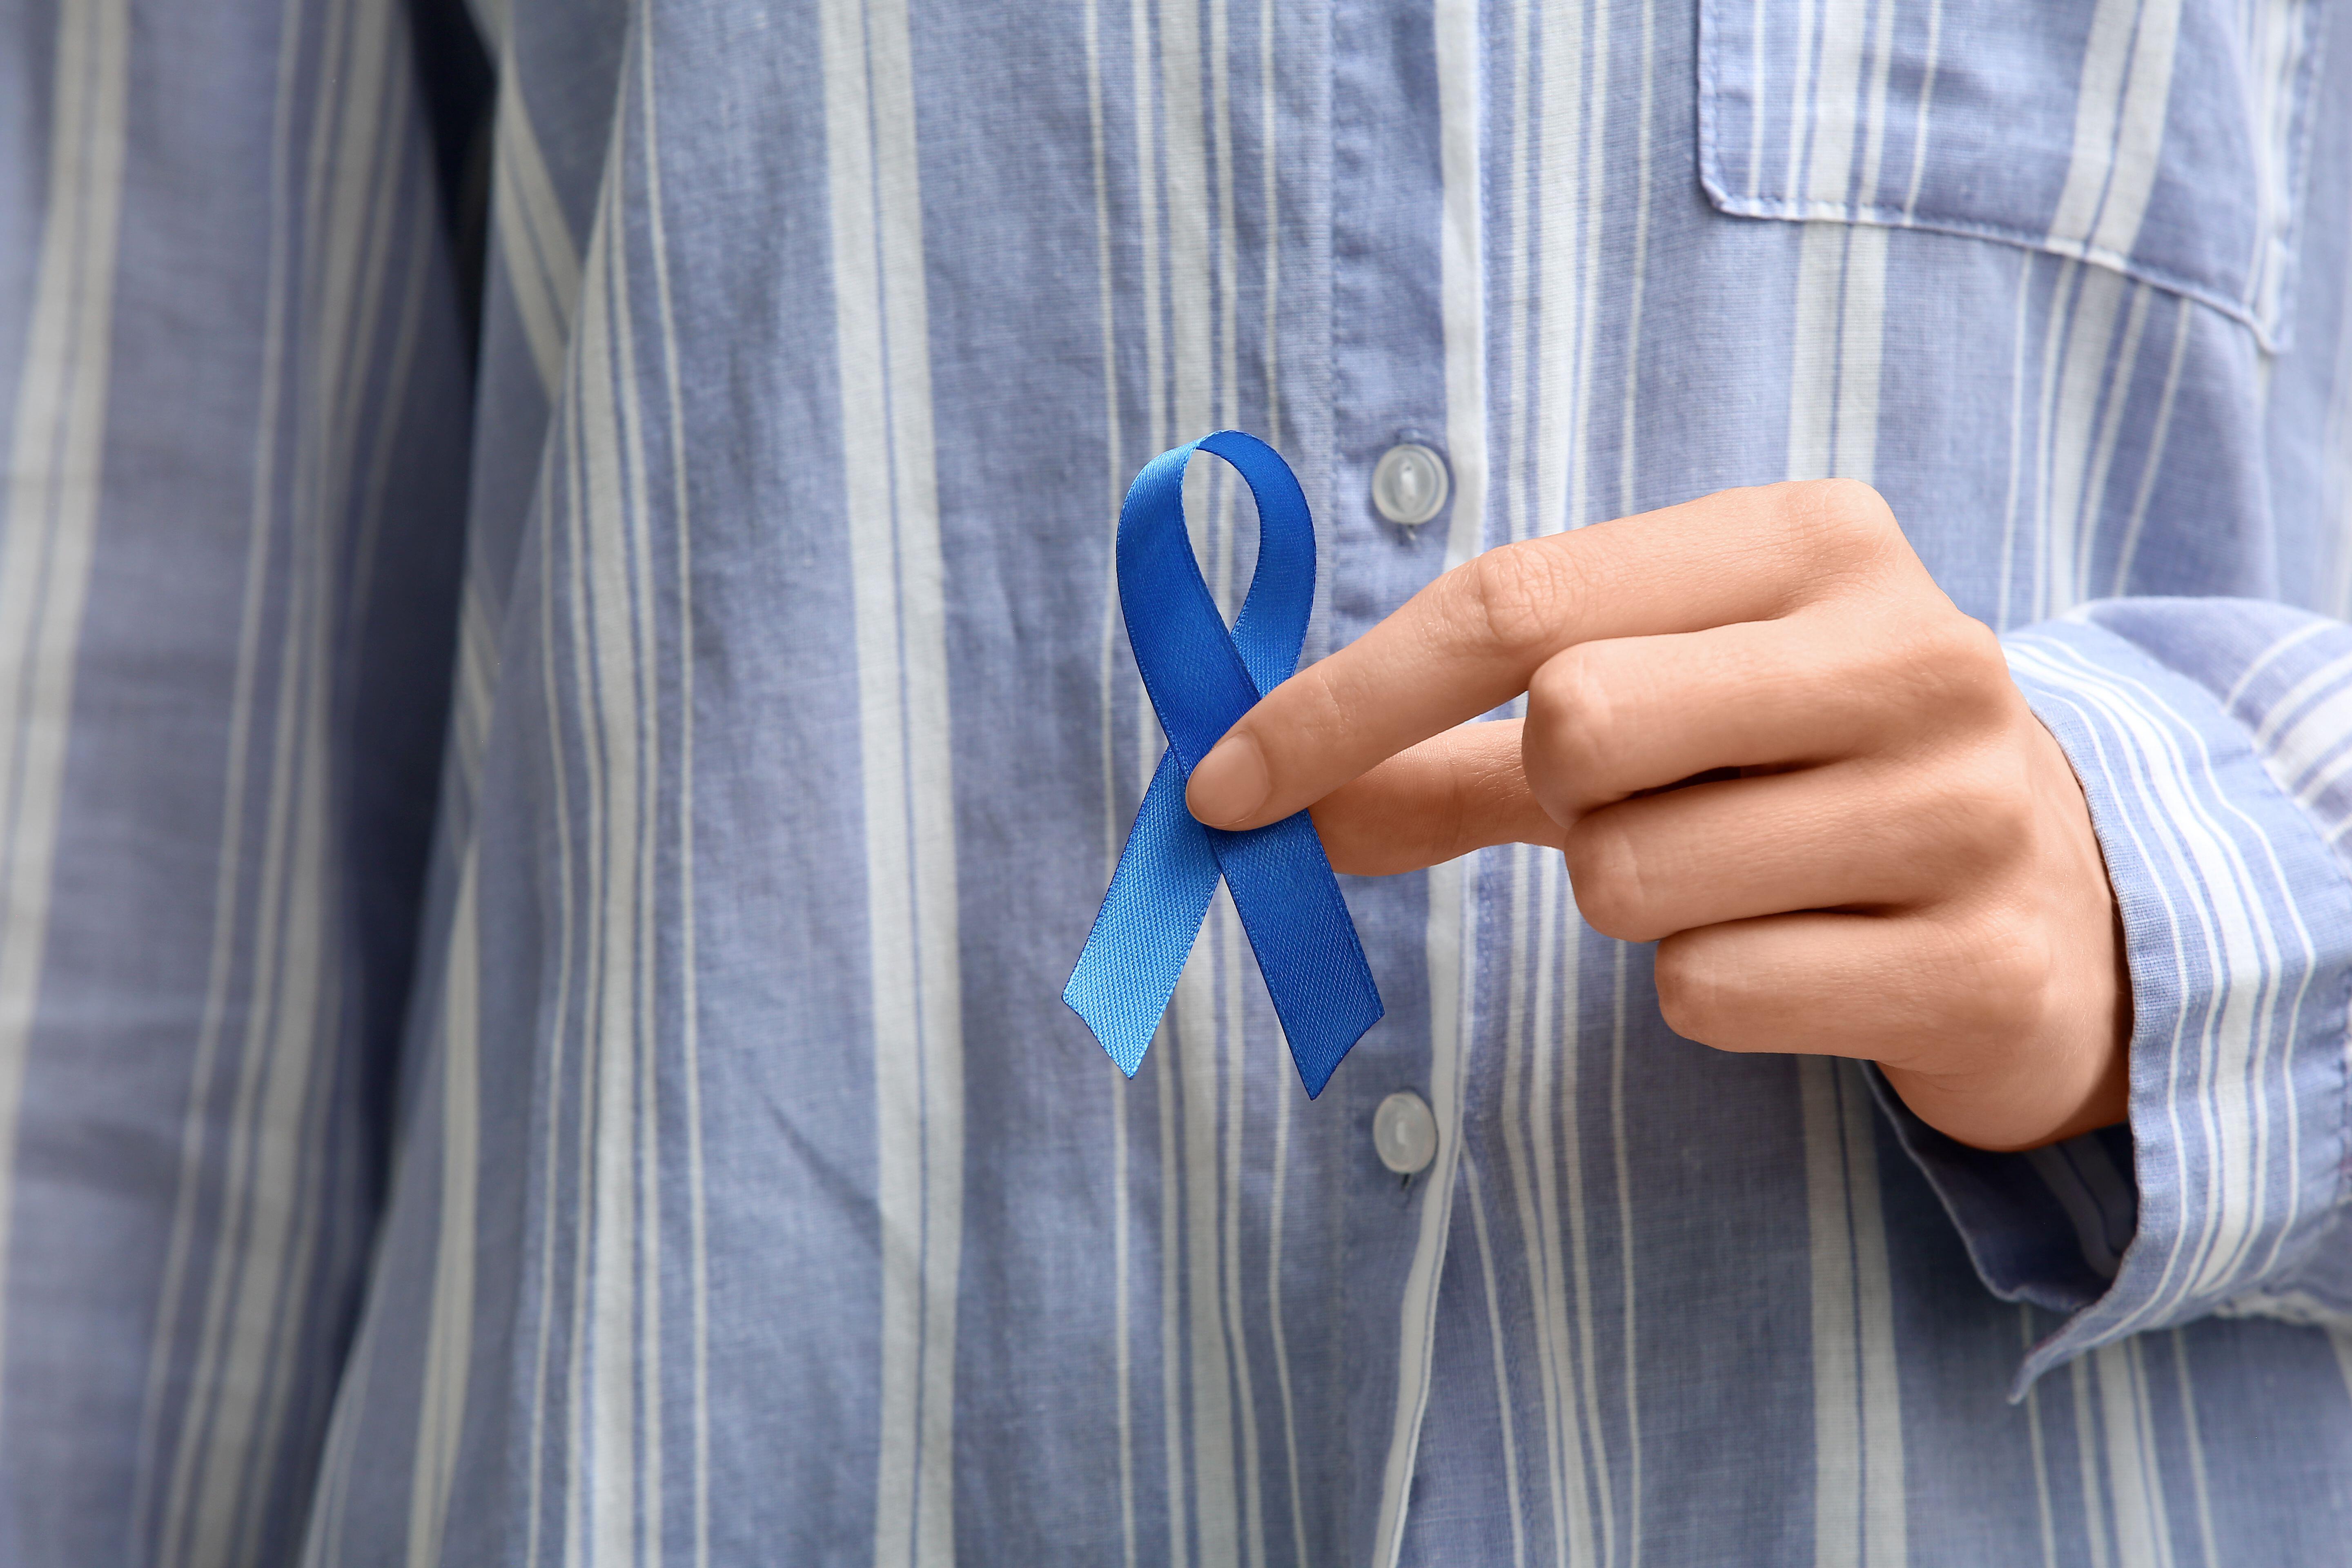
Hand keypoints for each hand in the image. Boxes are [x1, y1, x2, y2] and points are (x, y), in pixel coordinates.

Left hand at [1186, 479, 2128, 1151]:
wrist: (2062, 893)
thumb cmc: (1804, 770)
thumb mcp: (1646, 716)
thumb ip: (1451, 752)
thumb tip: (1254, 801)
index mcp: (1811, 541)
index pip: (1516, 600)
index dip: (1341, 700)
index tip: (1220, 784)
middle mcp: (1910, 647)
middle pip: (1574, 722)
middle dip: (1558, 794)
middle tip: (1636, 802)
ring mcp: (1963, 807)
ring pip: (1631, 878)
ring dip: (1634, 899)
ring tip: (1745, 873)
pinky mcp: (1978, 963)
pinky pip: (1708, 993)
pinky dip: (1708, 992)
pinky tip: (1805, 953)